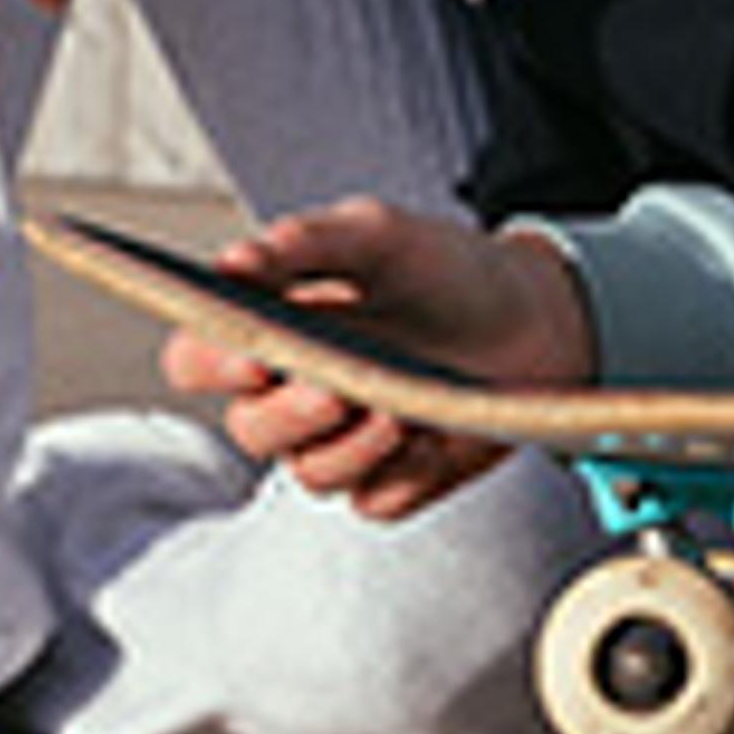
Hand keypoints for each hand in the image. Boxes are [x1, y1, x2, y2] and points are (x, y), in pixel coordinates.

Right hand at [166, 195, 594, 521]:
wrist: (536, 313)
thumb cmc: (442, 268)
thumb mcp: (377, 234)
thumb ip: (303, 243)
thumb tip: (231, 265)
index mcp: (270, 330)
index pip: (198, 360)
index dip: (211, 366)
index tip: (251, 356)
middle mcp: (291, 395)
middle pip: (251, 430)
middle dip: (290, 416)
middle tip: (337, 389)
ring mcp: (341, 444)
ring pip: (312, 474)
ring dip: (353, 448)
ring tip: (403, 411)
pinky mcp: (394, 481)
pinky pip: (378, 500)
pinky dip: (407, 473)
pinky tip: (438, 436)